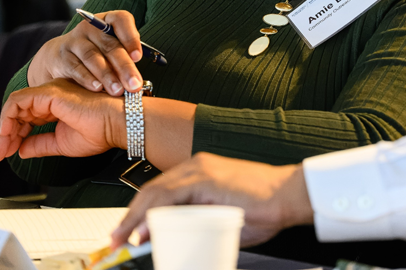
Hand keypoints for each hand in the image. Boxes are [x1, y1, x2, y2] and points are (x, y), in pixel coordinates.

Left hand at [0, 79, 124, 161]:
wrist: (118, 124)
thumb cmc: (101, 131)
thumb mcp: (62, 143)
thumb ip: (41, 144)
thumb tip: (21, 150)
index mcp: (57, 104)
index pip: (26, 117)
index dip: (13, 135)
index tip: (6, 153)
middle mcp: (52, 94)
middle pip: (17, 111)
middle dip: (5, 135)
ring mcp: (50, 92)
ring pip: (14, 106)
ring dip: (4, 129)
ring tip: (1, 149)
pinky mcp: (49, 93)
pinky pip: (17, 102)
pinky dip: (8, 119)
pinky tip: (8, 136)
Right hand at [27, 10, 144, 94]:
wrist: (61, 57)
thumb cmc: (97, 52)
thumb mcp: (111, 49)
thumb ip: (125, 57)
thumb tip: (138, 79)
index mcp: (108, 21)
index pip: (121, 20)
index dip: (131, 37)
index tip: (138, 57)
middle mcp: (91, 28)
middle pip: (110, 44)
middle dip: (124, 66)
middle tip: (134, 84)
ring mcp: (75, 41)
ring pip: (93, 57)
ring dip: (107, 75)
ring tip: (118, 90)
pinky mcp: (62, 56)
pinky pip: (76, 67)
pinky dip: (88, 79)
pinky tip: (98, 88)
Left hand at [111, 153, 313, 248]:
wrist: (289, 195)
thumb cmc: (264, 206)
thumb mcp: (224, 217)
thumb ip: (199, 221)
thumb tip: (174, 238)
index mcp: (200, 172)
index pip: (159, 191)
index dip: (138, 212)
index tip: (127, 232)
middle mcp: (197, 165)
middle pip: (151, 190)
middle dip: (129, 217)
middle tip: (116, 239)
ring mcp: (201, 169)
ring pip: (155, 192)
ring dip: (135, 218)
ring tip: (123, 238)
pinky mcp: (207, 178)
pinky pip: (170, 196)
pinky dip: (153, 214)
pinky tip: (144, 229)